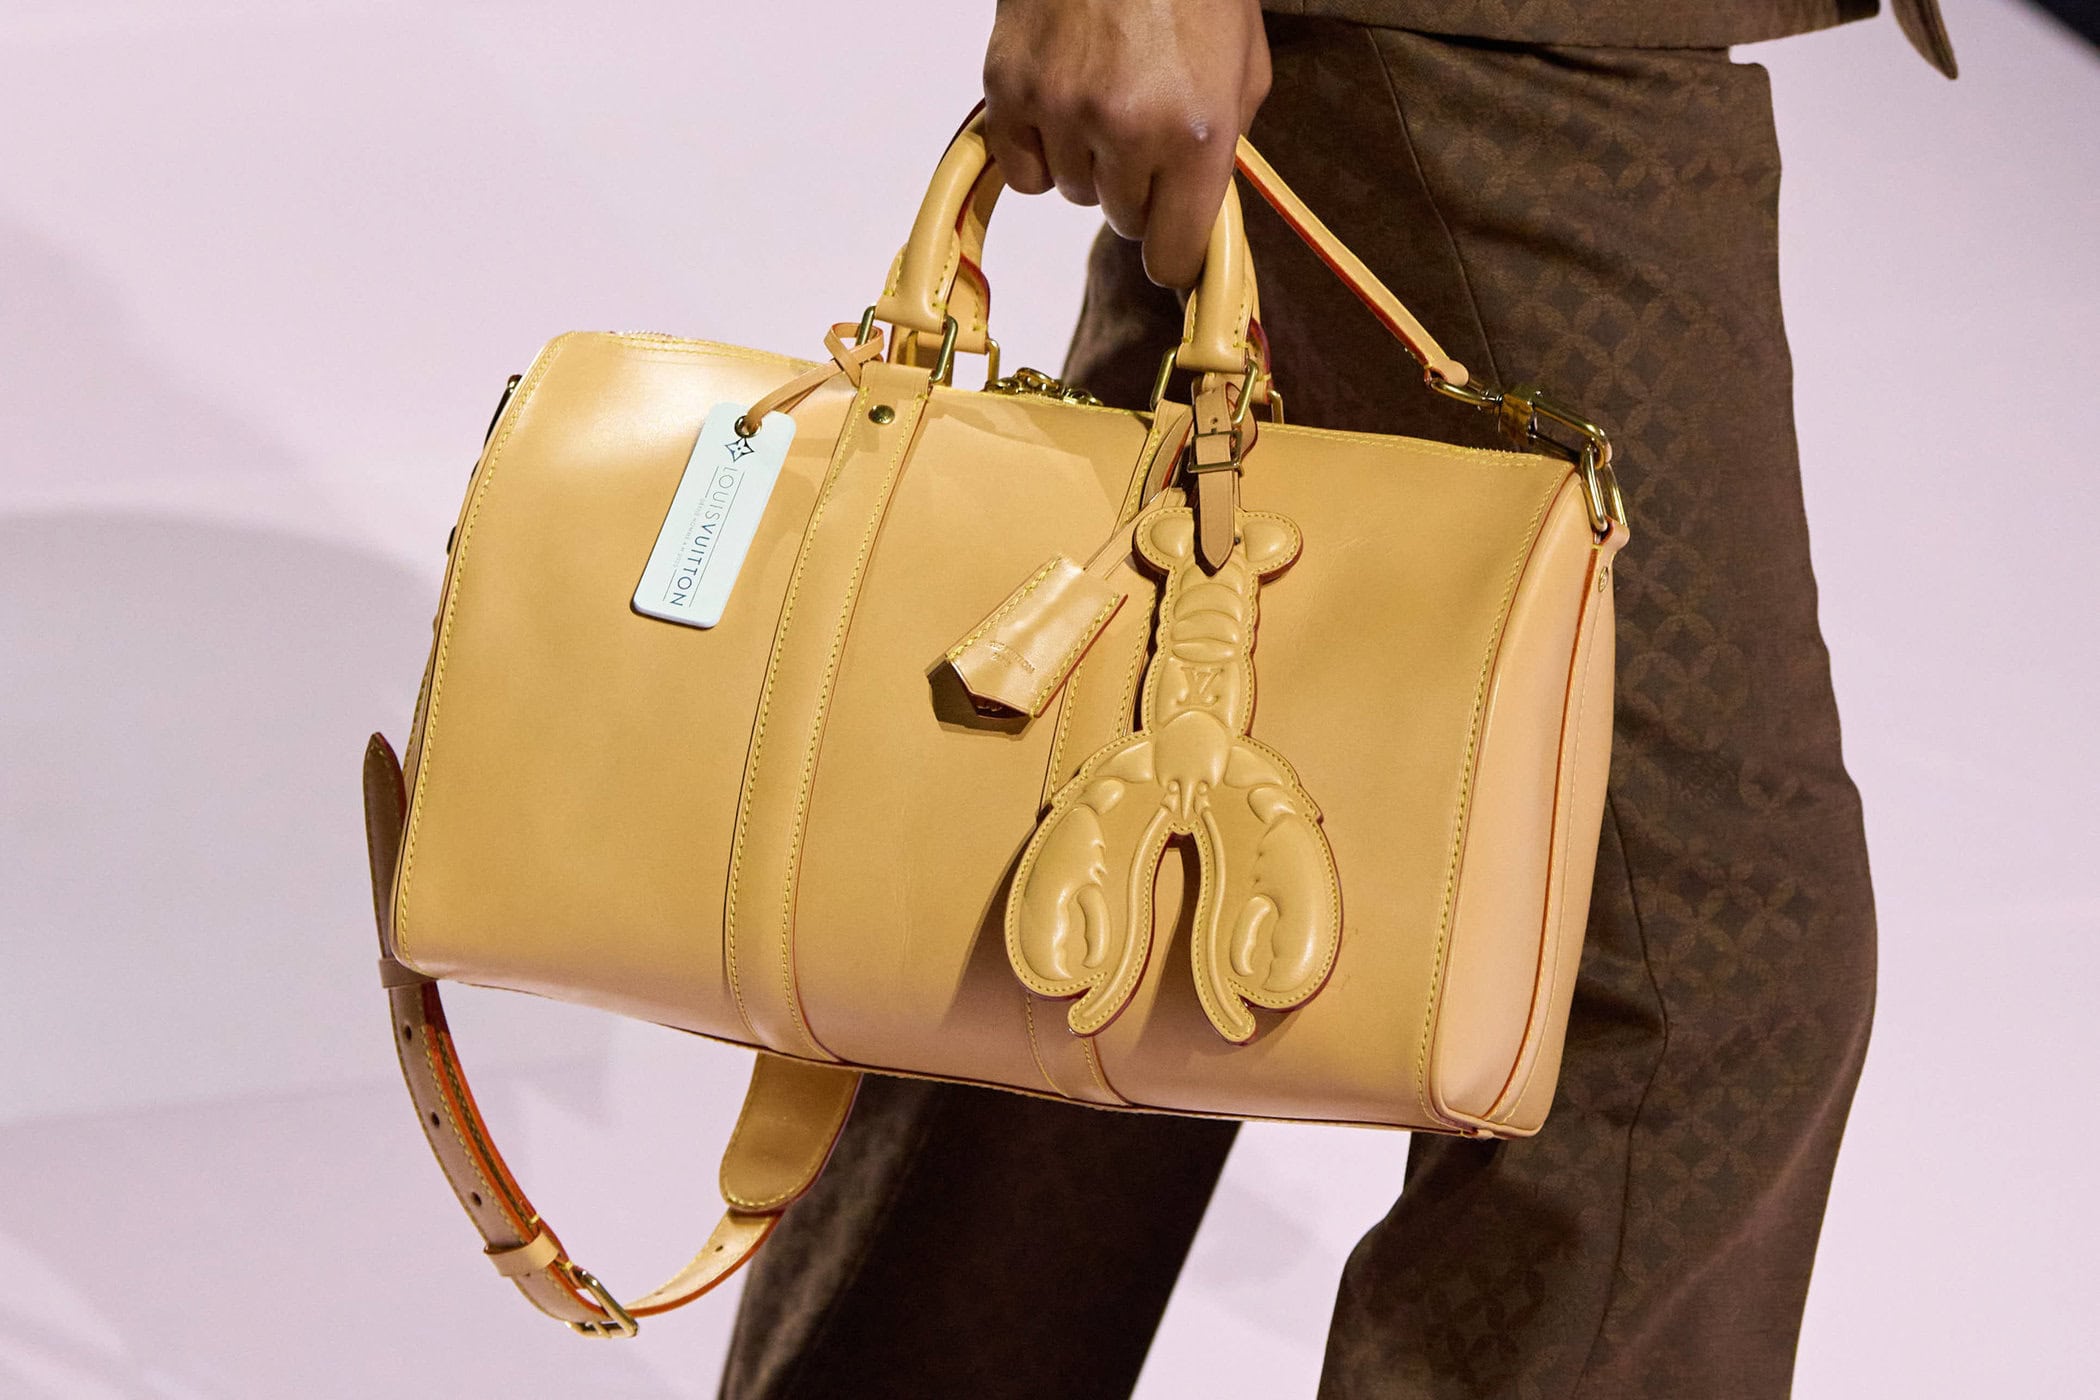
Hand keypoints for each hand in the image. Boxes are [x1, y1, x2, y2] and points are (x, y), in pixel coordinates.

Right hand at [983, 0, 1270, 288]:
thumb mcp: (1245, 69)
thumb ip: (1225, 147)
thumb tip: (1199, 213)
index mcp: (1196, 133)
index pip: (1171, 254)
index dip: (1173, 255)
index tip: (1172, 245)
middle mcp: (1126, 131)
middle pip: (1122, 221)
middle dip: (1138, 190)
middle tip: (1146, 136)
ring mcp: (1061, 110)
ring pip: (1071, 192)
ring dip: (1089, 163)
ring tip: (1105, 101)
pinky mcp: (1011, 88)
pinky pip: (1023, 169)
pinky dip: (1039, 150)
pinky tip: (1062, 108)